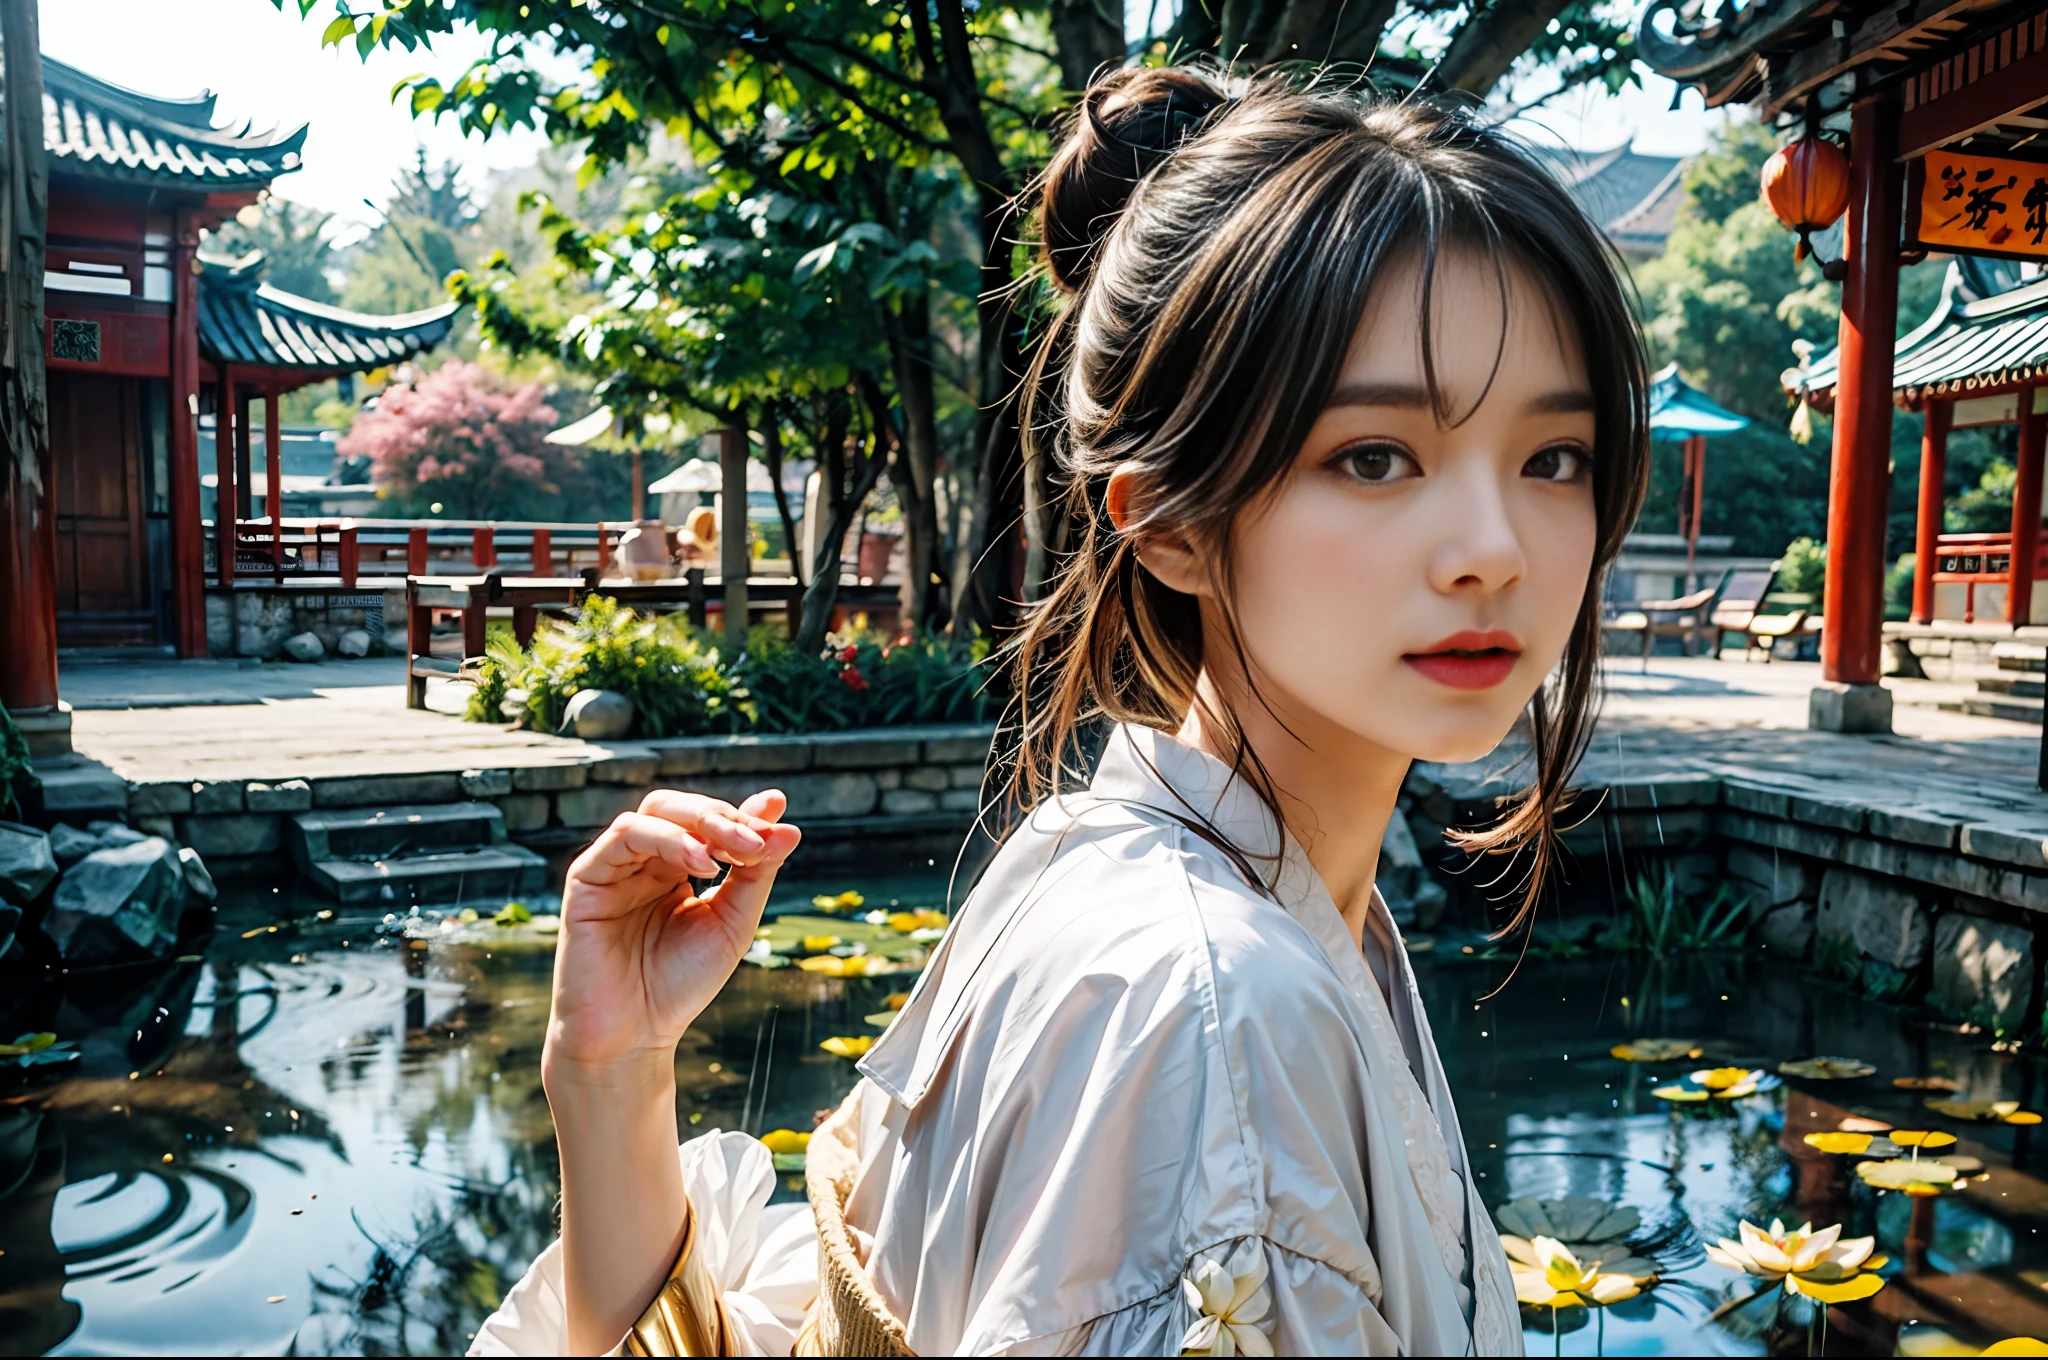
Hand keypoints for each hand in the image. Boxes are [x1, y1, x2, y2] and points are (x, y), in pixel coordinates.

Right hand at [546, 788, 801, 1074]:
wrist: (632, 1036)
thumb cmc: (679, 985)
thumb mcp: (732, 924)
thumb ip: (756, 875)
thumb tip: (789, 829)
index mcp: (676, 869)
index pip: (709, 823)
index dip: (744, 815)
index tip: (779, 818)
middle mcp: (644, 861)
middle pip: (682, 809)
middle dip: (725, 817)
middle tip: (758, 838)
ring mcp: (615, 866)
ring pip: (656, 812)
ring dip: (703, 823)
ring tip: (737, 850)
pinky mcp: (587, 878)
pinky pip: (625, 835)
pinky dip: (668, 838)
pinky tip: (701, 863)